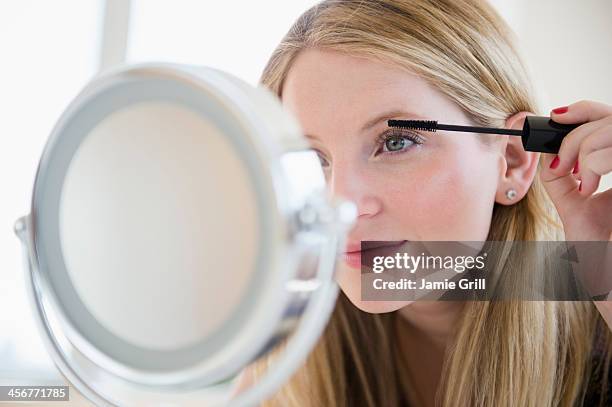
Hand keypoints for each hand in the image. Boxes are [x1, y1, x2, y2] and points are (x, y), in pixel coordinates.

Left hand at [539, 100, 611, 241]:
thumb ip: (560, 176)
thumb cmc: (598, 239)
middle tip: (564, 165)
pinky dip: (595, 165)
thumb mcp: (574, 202)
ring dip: (586, 153)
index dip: (584, 110)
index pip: (609, 117)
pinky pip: (607, 155)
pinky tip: (591, 188)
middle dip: (576, 135)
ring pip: (609, 129)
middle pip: (609, 117)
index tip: (558, 116)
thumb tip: (546, 150)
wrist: (608, 265)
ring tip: (586, 184)